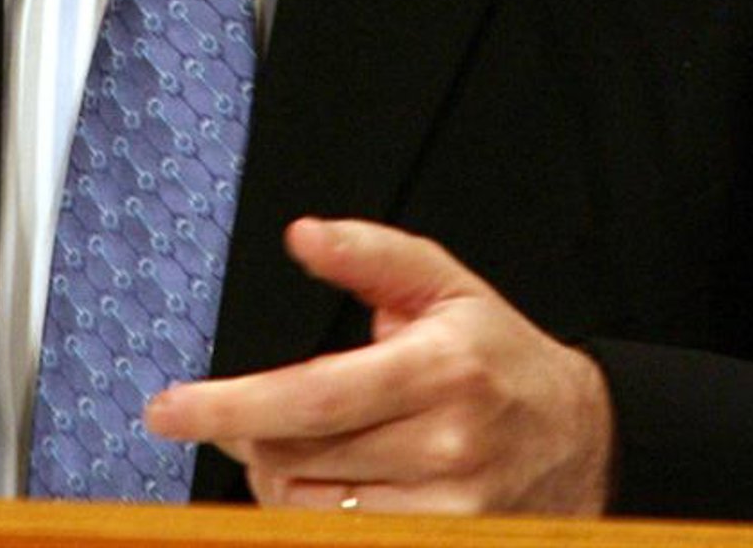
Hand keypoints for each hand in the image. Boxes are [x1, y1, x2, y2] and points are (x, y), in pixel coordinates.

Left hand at [146, 216, 613, 514]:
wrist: (582, 440)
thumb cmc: (498, 354)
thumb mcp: (442, 282)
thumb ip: (368, 254)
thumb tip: (303, 236)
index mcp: (437, 370)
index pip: (310, 396)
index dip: (229, 405)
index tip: (169, 409)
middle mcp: (444, 448)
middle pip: (296, 458)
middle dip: (245, 435)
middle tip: (236, 413)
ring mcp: (447, 512)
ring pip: (309, 509)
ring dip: (275, 478)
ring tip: (290, 442)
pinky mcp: (447, 545)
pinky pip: (342, 540)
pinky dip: (311, 513)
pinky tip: (319, 482)